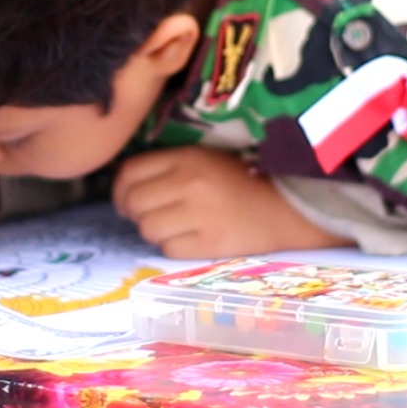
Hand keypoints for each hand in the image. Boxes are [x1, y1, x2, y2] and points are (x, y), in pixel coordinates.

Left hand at [113, 147, 346, 258]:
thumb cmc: (242, 180)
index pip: (129, 172)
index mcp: (186, 157)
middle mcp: (189, 183)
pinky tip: (189, 239)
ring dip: (154, 231)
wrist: (286, 206)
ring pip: (147, 229)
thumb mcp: (204, 158)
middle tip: (149, 216)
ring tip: (171, 227)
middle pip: (133, 203)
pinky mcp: (210, 243)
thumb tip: (124, 185)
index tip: (127, 199)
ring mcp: (199, 214)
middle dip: (134, 212)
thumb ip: (167, 166)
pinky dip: (173, 247)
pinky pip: (169, 249)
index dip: (120, 189)